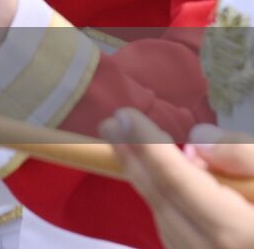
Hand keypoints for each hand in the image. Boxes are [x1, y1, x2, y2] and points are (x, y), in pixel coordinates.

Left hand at [102, 110, 253, 248]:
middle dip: (137, 161)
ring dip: (148, 185)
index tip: (125, 115)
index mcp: (238, 234)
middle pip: (167, 204)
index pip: (181, 184)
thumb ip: (243, 157)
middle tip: (111, 122)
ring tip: (129, 147)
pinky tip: (161, 184)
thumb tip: (197, 141)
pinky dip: (167, 208)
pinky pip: (180, 238)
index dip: (150, 147)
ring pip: (169, 224)